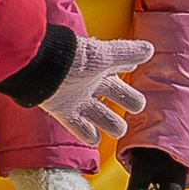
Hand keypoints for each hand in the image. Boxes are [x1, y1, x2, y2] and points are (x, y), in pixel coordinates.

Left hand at [41, 30, 149, 147]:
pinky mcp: (63, 112)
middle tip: (136, 107)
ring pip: (100, 115)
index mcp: (99, 65)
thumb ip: (127, 53)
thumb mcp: (104, 56)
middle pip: (115, 94)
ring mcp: (76, 98)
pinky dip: (88, 134)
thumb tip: (149, 49)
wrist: (39, 67)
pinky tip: (95, 140)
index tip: (134, 69)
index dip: (128, 66)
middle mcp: (89, 81)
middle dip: (127, 101)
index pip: (120, 66)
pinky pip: (79, 127)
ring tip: (117, 131)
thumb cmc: (70, 58)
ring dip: (110, 124)